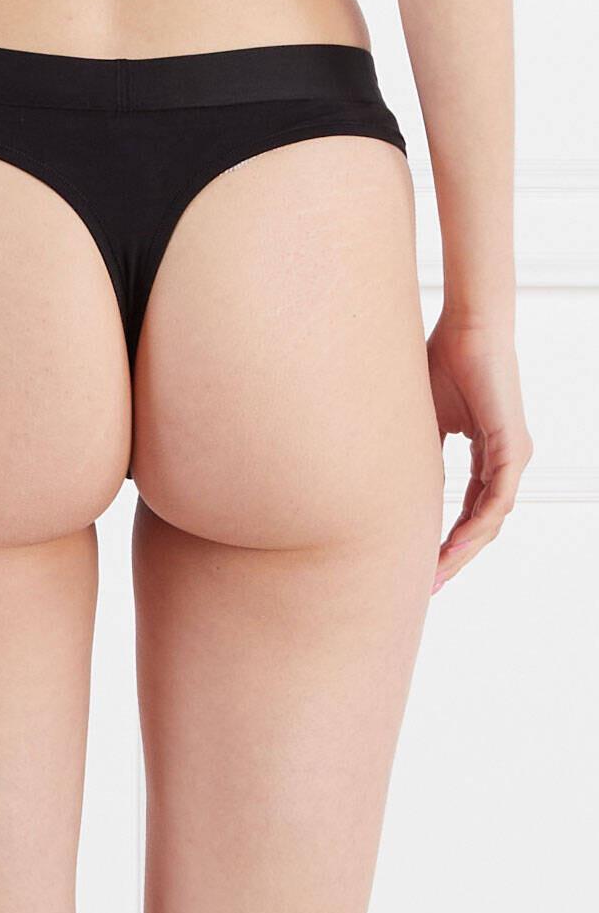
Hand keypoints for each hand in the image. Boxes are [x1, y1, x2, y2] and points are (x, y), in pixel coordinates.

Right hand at [427, 312, 532, 593]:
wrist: (468, 327)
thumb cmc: (442, 362)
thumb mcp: (424, 423)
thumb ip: (421, 455)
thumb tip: (400, 488)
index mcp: (488, 453)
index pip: (471, 509)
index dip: (448, 539)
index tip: (423, 565)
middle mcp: (506, 459)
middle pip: (484, 524)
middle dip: (456, 557)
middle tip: (430, 585)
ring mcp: (513, 454)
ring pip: (493, 519)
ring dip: (465, 550)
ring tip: (438, 572)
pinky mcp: (512, 446)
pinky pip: (497, 499)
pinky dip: (476, 525)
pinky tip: (456, 544)